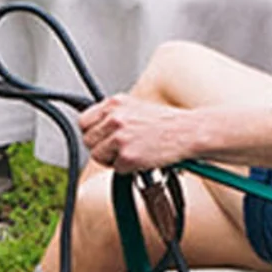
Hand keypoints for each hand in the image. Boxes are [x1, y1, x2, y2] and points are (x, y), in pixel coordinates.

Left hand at [79, 91, 202, 173]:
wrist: (188, 132)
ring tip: (132, 153)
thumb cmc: (167, 122)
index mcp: (115, 103)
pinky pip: (115, 168)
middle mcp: (115, 118)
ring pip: (98, 156)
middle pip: (88, 141)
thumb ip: (114, 115)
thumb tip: (95, 128)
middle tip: (118, 149)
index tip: (100, 138)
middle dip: (101, 148)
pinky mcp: (127, 156)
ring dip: (113, 159)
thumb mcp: (136, 107)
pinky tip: (142, 158)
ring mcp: (120, 137)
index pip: (83, 121)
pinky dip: (127, 168)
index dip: (92, 133)